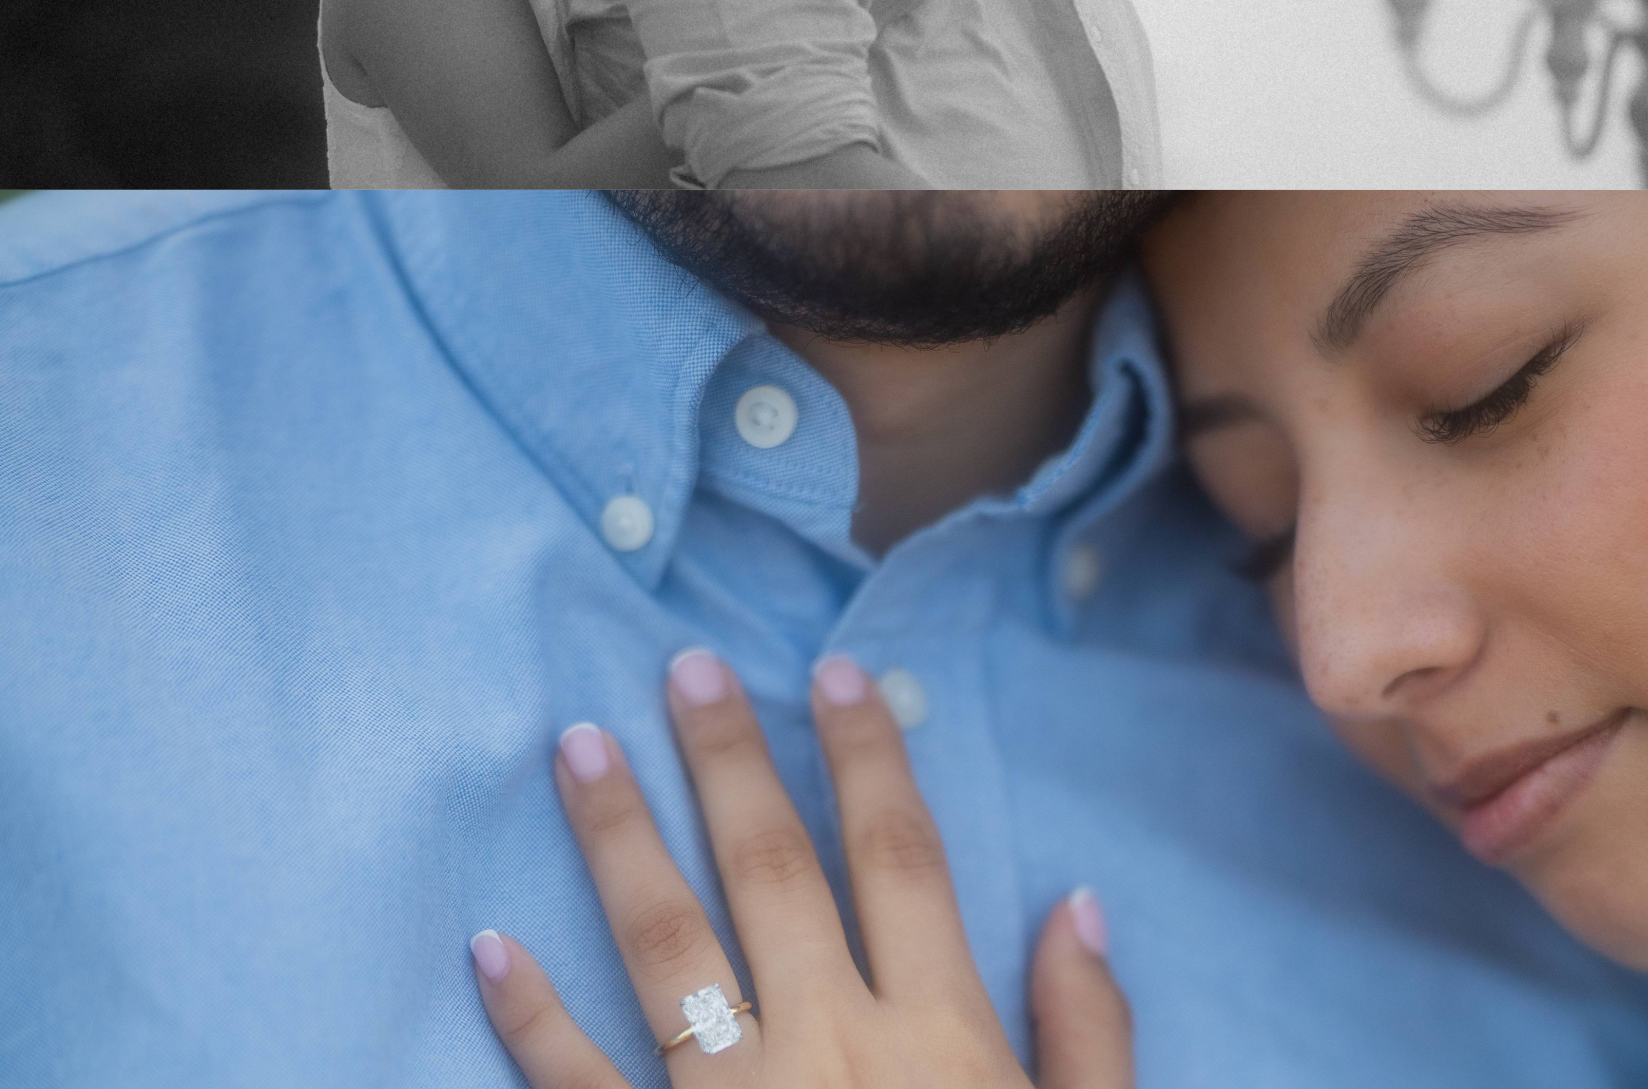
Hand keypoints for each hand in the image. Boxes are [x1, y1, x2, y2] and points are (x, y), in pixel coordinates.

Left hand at [471, 654, 1133, 1088]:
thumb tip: (1076, 903)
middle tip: (684, 666)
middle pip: (772, 875)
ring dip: (620, 843)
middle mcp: (828, 1050)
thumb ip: (1089, 1037)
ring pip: (666, 951)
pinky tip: (490, 944)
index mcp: (935, 1038)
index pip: (900, 860)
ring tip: (577, 745)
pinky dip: (529, 1017)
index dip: (871, 760)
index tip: (838, 672)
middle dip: (730, 763)